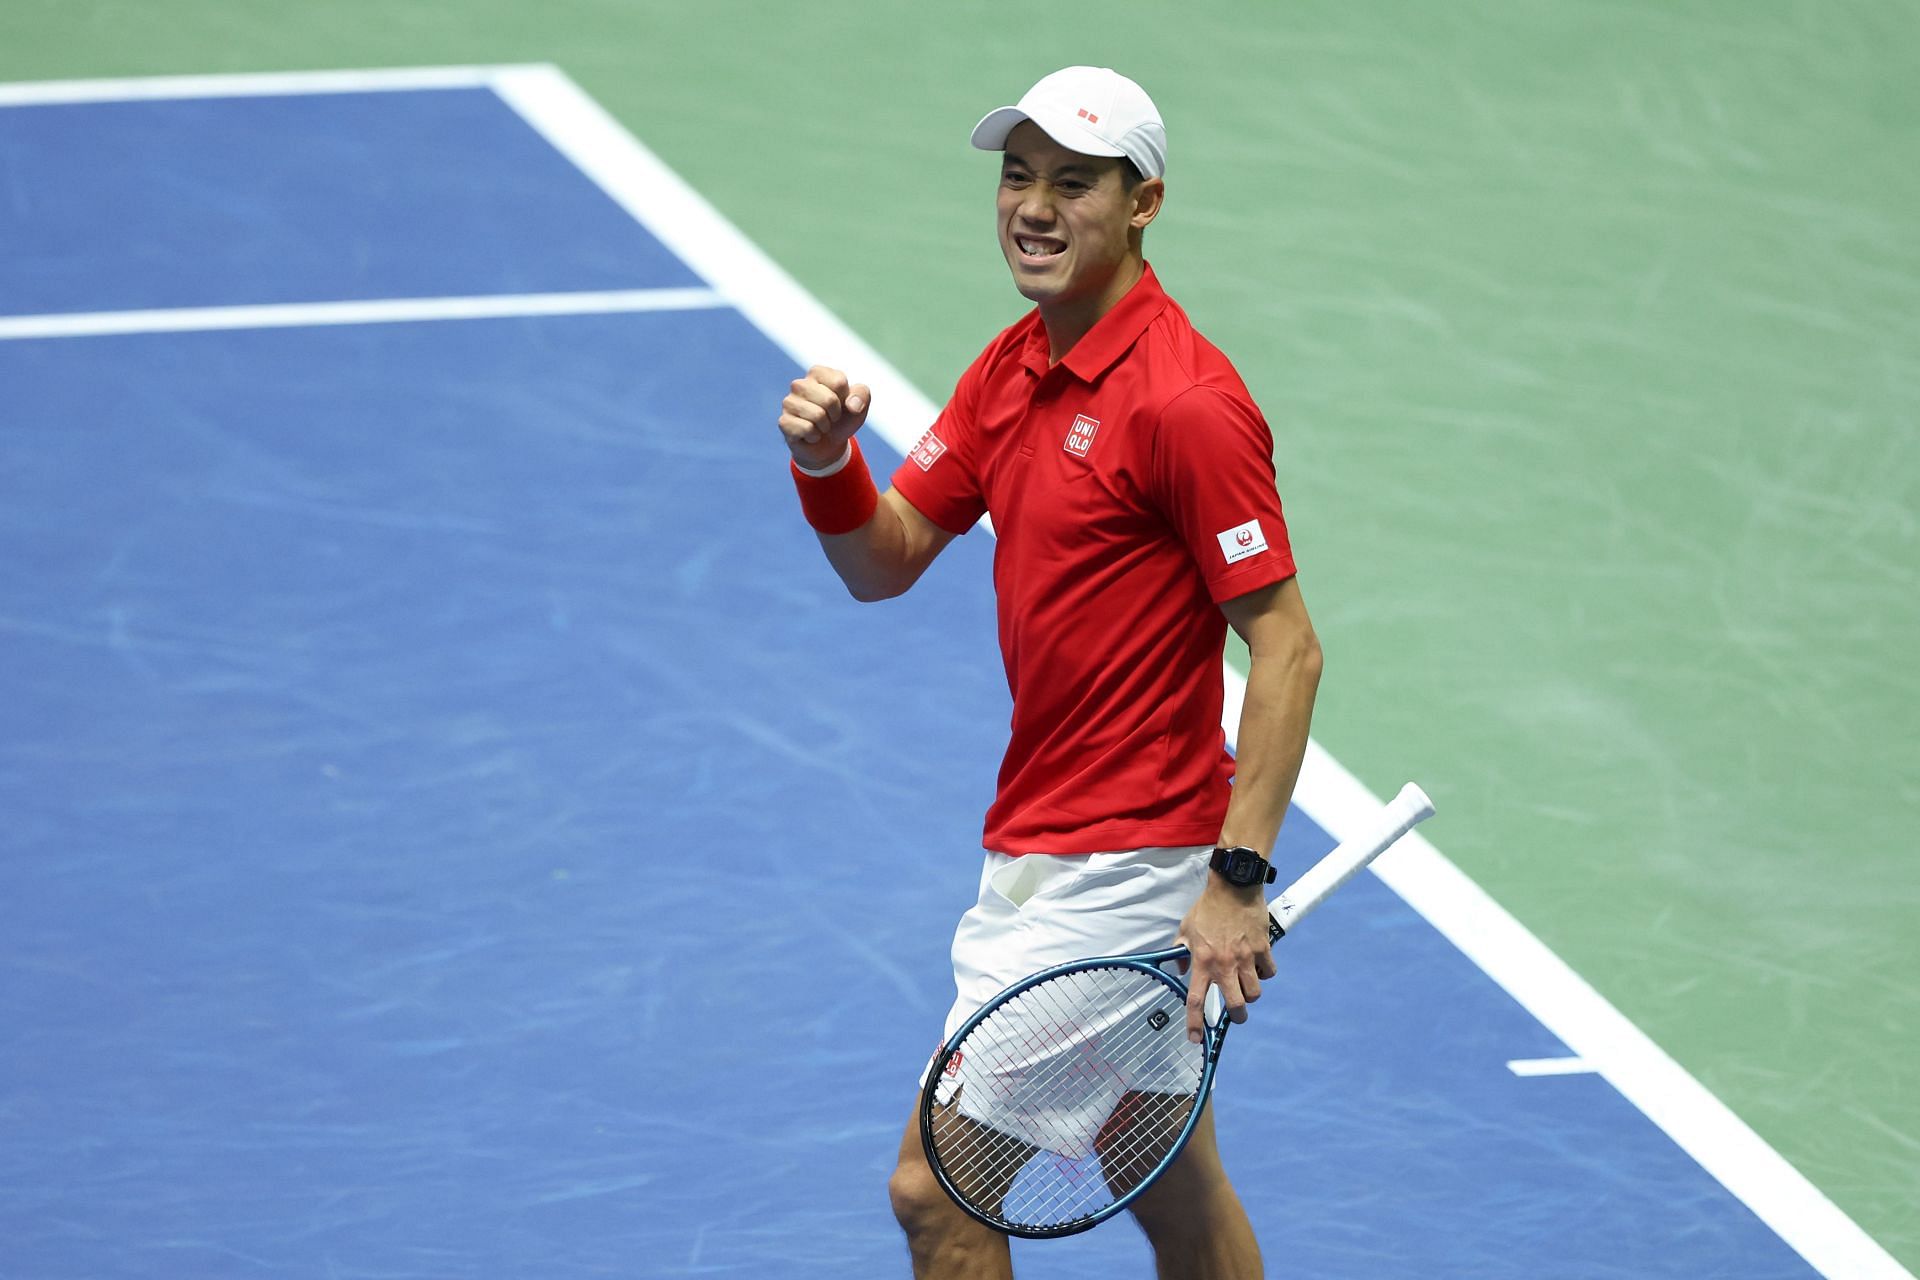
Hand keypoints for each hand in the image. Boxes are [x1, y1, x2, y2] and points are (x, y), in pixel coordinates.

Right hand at [779, 365, 871, 470]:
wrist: (829, 444)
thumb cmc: (843, 418)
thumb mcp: (859, 404)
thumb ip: (862, 395)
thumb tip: (851, 405)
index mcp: (817, 373)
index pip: (839, 382)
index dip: (846, 398)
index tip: (841, 403)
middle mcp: (799, 384)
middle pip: (829, 399)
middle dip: (836, 414)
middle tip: (831, 417)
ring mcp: (788, 402)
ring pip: (817, 415)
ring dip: (825, 426)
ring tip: (821, 426)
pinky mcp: (784, 421)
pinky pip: (807, 429)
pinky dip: (815, 436)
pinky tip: (810, 434)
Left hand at [1175, 877, 1277, 1043]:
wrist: (1233, 887)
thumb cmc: (1208, 907)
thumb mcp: (1186, 928)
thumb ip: (1181, 952)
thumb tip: (1179, 969)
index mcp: (1202, 961)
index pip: (1197, 1000)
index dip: (1195, 1024)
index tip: (1195, 1039)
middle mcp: (1225, 964)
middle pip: (1235, 1006)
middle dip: (1237, 1016)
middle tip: (1236, 1014)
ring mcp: (1246, 958)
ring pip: (1254, 993)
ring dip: (1251, 994)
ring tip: (1246, 986)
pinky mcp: (1263, 949)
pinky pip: (1269, 972)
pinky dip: (1265, 974)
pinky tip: (1259, 966)